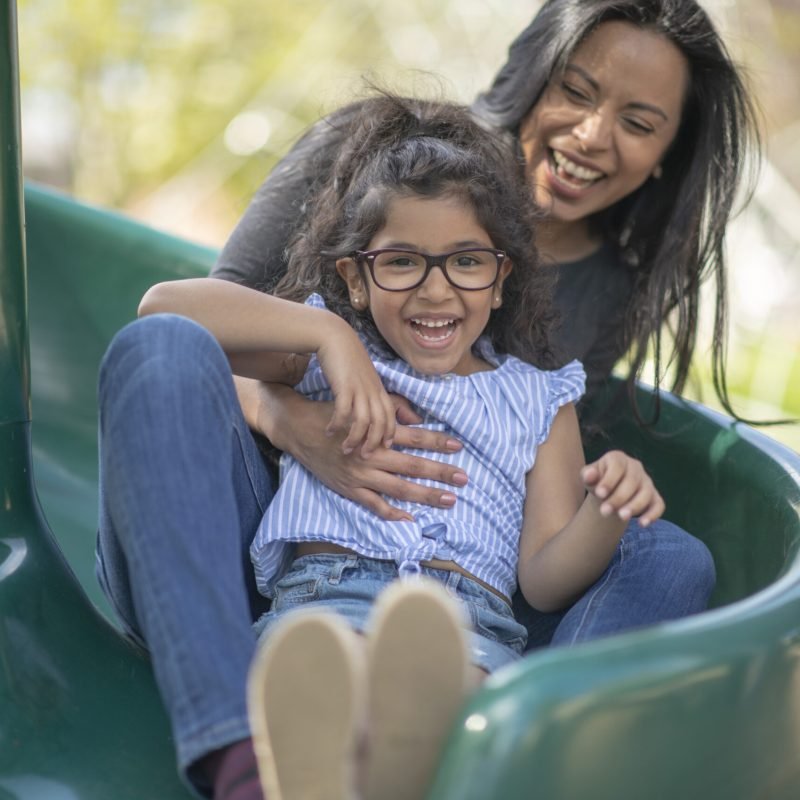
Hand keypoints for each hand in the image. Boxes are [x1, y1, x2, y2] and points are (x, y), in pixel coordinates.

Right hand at [265, 388, 467, 520]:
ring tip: (448, 499)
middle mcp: (372, 455)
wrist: (299, 428)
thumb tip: (416, 418)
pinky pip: (374, 505)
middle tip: (463, 478)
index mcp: (377, 433)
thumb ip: (391, 408)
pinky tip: (410, 520)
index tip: (458, 446)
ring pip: (399, 488)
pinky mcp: (349, 489)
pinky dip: (392, 514)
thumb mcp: (362, 405)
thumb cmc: (334, 413)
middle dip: (440, 472)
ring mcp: (360, 475)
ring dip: (426, 495)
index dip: (438, 441)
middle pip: (413, 466)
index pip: (415, 437)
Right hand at [316, 321, 396, 455]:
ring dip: (355, 438)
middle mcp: (373, 391)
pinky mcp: (344, 386)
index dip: (388, 434)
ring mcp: (360, 389)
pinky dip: (337, 424)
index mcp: (379, 389)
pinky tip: (329, 431)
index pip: (390, 417)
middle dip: (374, 443)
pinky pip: (343, 412)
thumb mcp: (365, 377)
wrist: (334, 337)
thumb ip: (373, 392)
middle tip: (364, 457)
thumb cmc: (348, 359)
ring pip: (363, 421)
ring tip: (346, 449)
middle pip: (380, 423)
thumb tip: (374, 405)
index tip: (384, 449)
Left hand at [581, 450, 664, 526]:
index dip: (609, 480)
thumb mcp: (588, 478)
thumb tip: (589, 474)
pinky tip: (642, 524)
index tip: (599, 494)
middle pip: (631, 481)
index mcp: (618, 458)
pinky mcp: (654, 496)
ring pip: (646, 493)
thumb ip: (588, 476)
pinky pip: (658, 505)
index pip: (617, 466)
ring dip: (634, 506)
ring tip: (621, 518)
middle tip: (604, 511)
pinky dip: (653, 514)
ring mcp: (647, 481)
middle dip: (618, 498)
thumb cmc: (597, 482)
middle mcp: (635, 467)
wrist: (608, 492)